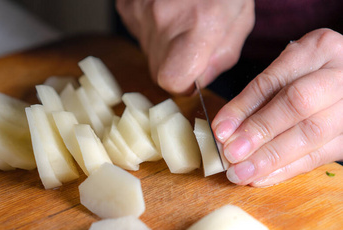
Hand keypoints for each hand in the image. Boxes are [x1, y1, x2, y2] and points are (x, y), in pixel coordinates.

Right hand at [116, 0, 254, 93]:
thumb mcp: (240, 18)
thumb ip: (222, 57)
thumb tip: (198, 82)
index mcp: (199, 26)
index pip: (172, 80)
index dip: (182, 84)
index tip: (191, 75)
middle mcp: (164, 20)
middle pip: (159, 70)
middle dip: (175, 64)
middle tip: (190, 40)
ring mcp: (141, 11)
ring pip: (148, 53)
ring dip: (164, 46)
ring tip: (181, 19)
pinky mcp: (128, 6)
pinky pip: (139, 33)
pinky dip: (152, 29)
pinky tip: (167, 11)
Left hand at [212, 29, 342, 186]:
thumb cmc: (307, 75)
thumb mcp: (284, 71)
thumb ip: (255, 98)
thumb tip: (224, 131)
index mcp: (319, 49)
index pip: (275, 81)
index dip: (244, 108)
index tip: (220, 131)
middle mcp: (341, 75)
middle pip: (299, 104)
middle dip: (260, 132)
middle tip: (231, 154)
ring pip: (311, 134)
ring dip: (270, 158)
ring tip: (241, 173)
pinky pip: (319, 156)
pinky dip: (286, 170)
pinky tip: (261, 178)